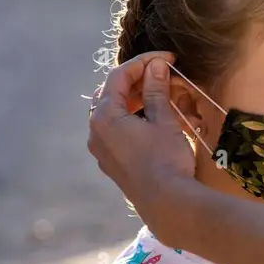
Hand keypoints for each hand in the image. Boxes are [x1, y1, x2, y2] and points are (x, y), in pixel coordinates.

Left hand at [87, 52, 194, 221]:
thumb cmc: (166, 160)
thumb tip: (156, 66)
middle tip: (162, 74)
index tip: (167, 59)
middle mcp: (95, 132)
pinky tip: (154, 119)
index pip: (119, 76)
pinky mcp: (111, 162)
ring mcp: (101, 150)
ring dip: (135, 99)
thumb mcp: (164, 120)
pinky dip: (133, 118)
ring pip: (113, 112)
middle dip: (136, 80)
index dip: (144, 62)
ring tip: (162, 95)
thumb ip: (156, 90)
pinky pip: (116, 131)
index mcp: (104, 117)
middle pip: (111, 93)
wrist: (167, 204)